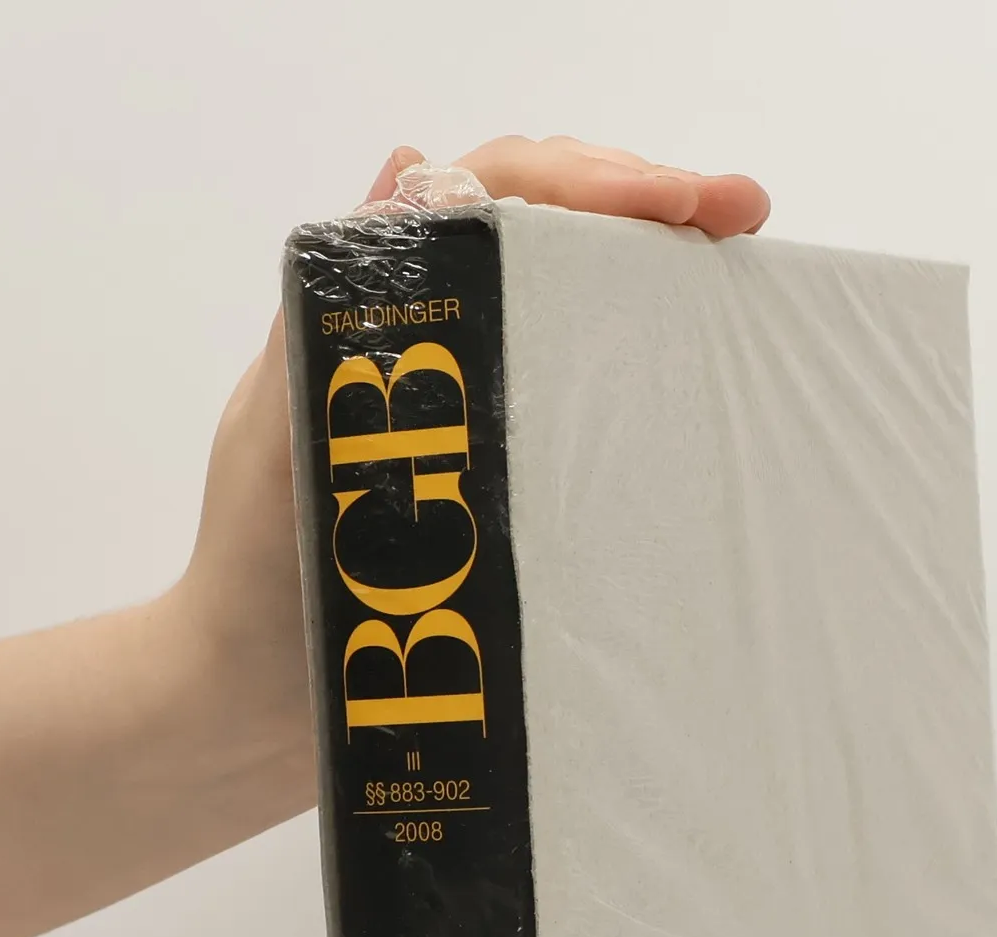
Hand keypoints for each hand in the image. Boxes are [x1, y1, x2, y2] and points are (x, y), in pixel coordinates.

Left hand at [174, 138, 771, 803]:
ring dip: (658, 278)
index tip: (682, 202)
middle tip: (742, 215)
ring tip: (741, 274)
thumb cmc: (253, 584)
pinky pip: (581, 416)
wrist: (253, 712)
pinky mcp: (505, 494)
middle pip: (551, 236)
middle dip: (650, 209)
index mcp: (378, 315)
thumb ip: (334, 317)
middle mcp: (436, 353)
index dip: (590, 182)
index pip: (494, 198)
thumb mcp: (282, 437)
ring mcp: (477, 423)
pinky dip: (643, 379)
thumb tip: (409, 164)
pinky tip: (700, 378)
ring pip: (575, 312)